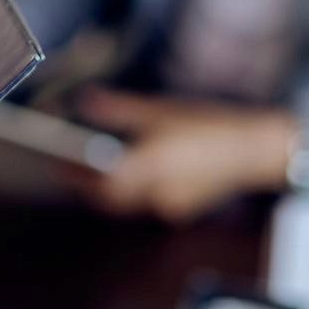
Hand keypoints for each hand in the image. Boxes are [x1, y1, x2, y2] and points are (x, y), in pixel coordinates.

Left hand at [68, 88, 295, 223]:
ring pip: (127, 202)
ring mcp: (170, 204)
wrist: (253, 149)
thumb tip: (83, 101)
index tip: (54, 162)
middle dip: (87, 184)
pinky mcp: (180, 207)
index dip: (75, 175)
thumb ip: (119, 109)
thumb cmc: (207, 124)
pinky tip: (126, 170)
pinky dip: (131, 189)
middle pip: (110, 197)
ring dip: (107, 188)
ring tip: (87, 167)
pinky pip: (146, 201)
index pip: (101, 181)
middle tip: (65, 165)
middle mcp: (158, 191)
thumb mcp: (160, 110)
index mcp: (152, 165)